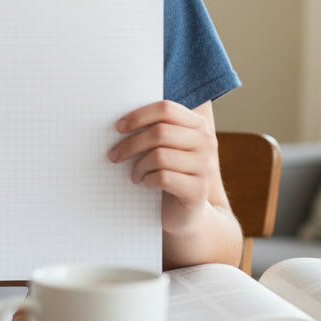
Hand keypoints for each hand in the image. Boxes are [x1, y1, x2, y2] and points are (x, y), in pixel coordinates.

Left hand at [108, 100, 219, 233]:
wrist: (186, 211)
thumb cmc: (169, 172)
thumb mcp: (164, 147)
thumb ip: (153, 129)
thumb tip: (119, 121)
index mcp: (197, 124)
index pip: (166, 109)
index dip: (139, 116)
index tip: (118, 127)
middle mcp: (206, 142)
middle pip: (160, 132)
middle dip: (131, 144)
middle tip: (114, 155)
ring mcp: (205, 166)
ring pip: (160, 156)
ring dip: (139, 166)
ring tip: (134, 174)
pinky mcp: (199, 189)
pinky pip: (164, 178)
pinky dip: (148, 180)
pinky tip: (146, 184)